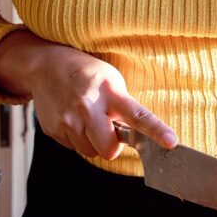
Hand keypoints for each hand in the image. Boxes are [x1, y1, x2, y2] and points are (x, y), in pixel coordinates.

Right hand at [0, 31, 176, 160]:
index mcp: (109, 92)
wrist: (45, 65)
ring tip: (87, 118)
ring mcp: (67, 121)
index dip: (155, 130)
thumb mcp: (111, 79)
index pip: (137, 115)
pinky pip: (73, 148)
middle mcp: (87, 108)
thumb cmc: (85, 72)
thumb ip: (123, 105)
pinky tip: (73, 118)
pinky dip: (77, 138)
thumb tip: (134, 133)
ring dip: (93, 142)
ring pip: (90, 152)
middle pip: (108, 149)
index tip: (171, 141)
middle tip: (108, 129)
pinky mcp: (53, 130)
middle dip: (111, 146)